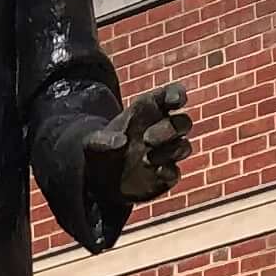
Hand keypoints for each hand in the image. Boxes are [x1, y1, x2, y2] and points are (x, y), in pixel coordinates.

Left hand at [105, 77, 192, 205]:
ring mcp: (166, 154)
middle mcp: (163, 130)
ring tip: (145, 160)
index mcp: (149, 111)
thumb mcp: (91, 143)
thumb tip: (121, 142)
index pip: (172, 95)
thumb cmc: (99, 151)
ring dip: (170, 151)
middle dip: (170, 129)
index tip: (176, 100)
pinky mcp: (165, 176)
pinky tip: (156, 172)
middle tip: (147, 139)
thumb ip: (102, 140)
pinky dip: (169, 172)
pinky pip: (175, 173)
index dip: (178, 95)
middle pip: (183, 123)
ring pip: (183, 147)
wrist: (98, 181)